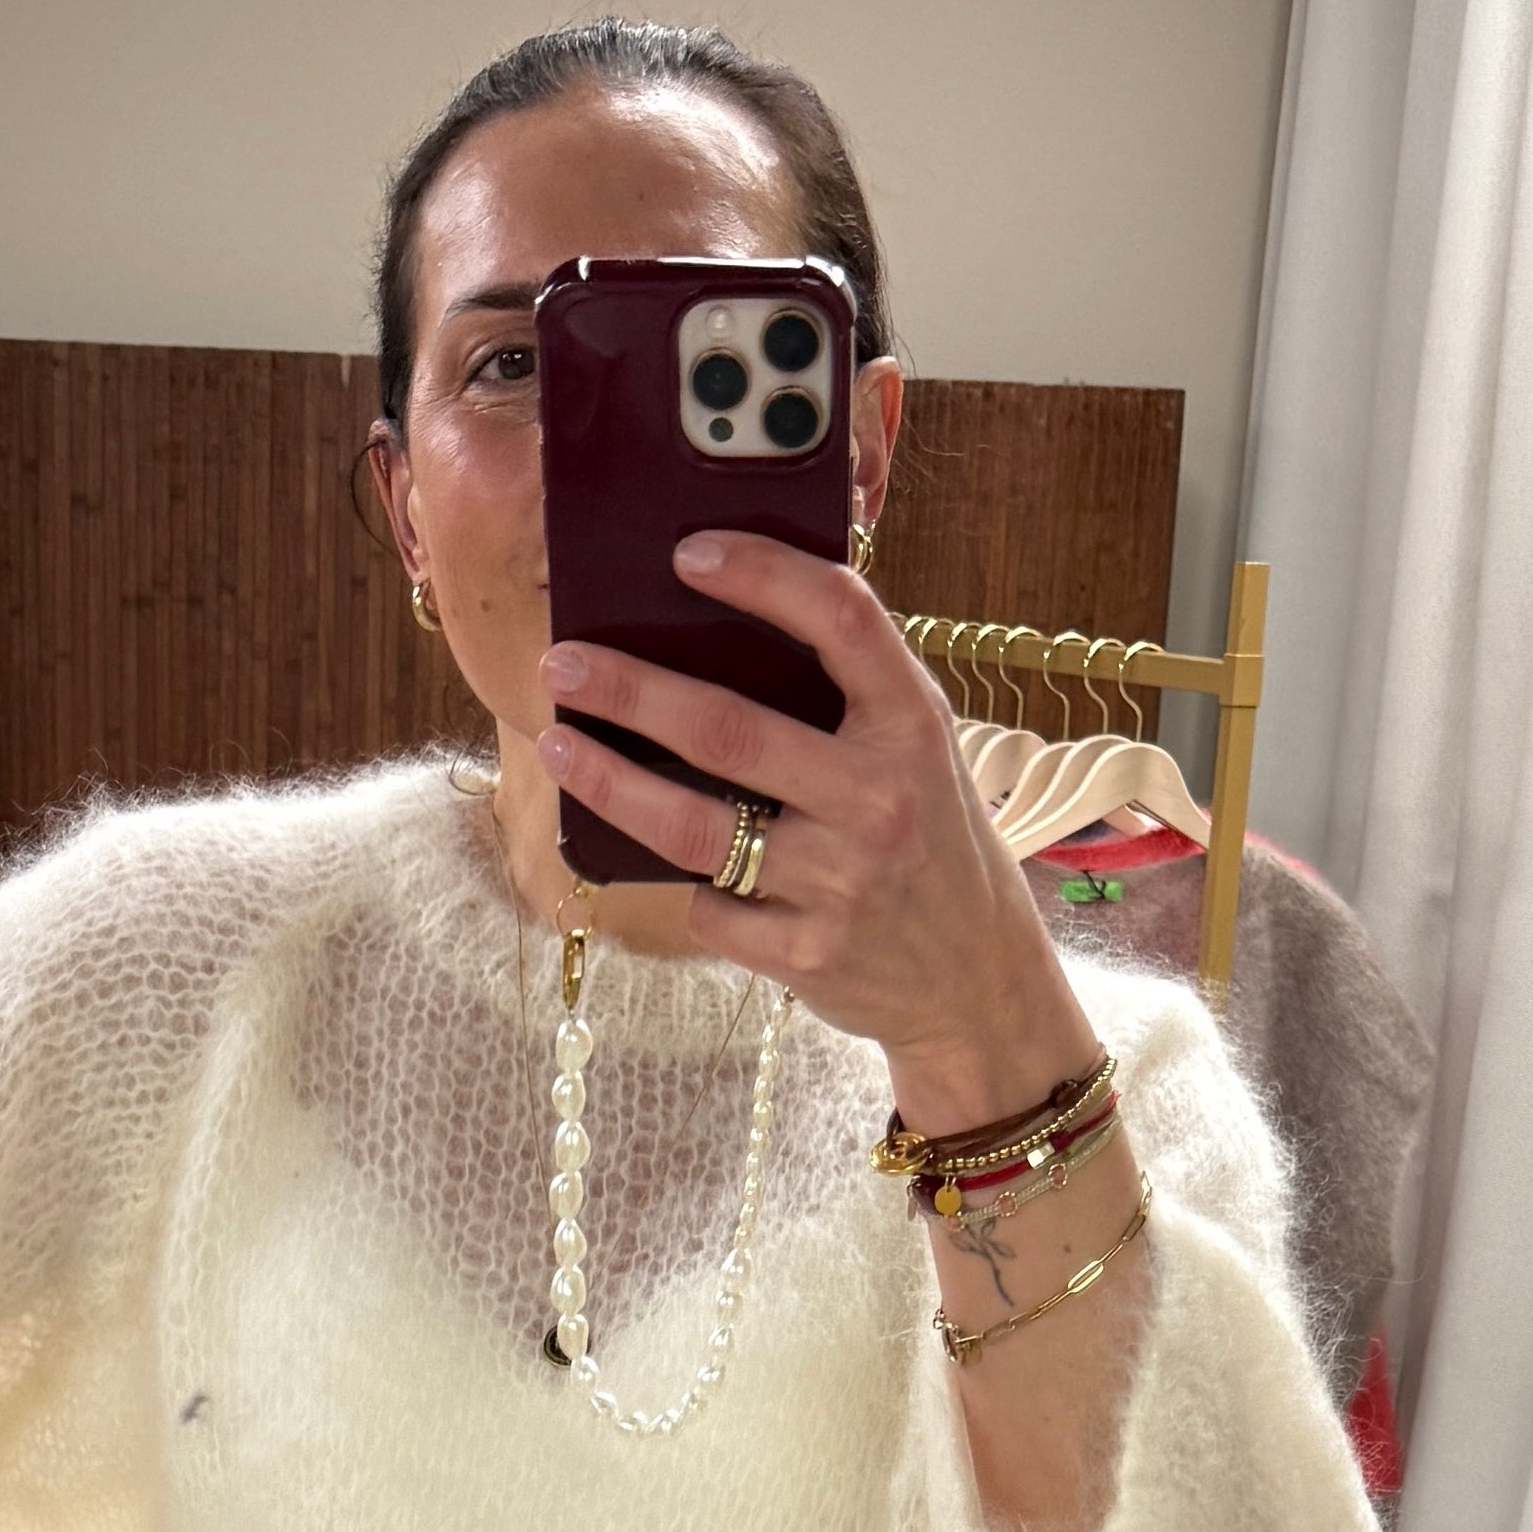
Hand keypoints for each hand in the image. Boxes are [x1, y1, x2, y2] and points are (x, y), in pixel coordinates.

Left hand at [533, 532, 1098, 1132]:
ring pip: (692, 827)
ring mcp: (840, 881)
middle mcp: (878, 797)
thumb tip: (721, 623)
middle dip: (630, 691)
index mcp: (911, 724)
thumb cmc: (928, 840)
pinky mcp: (805, 954)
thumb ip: (849, 692)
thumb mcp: (918, 750)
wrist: (974, 979)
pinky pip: (709, 907)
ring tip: (557, 745)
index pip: (840, 620)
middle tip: (561, 664)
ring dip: (609, 781)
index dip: (762, 576)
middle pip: (728, 731)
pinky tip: (666, 862)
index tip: (688, 552)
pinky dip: (685, 883)